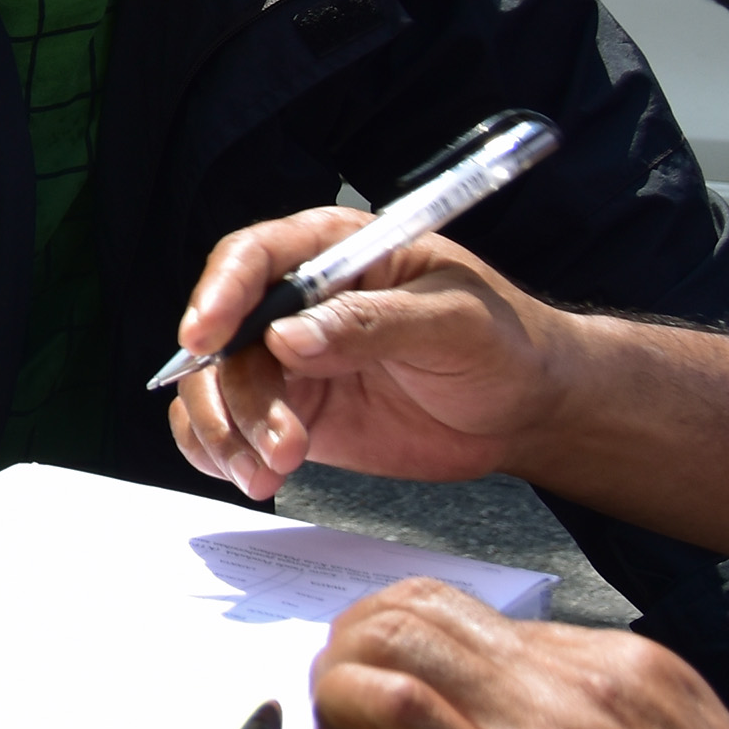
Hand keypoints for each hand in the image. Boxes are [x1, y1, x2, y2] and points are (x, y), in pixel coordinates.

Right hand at [164, 208, 576, 500]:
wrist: (527, 410)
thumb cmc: (505, 345)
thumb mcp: (453, 323)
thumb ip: (371, 324)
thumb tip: (286, 337)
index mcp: (335, 252)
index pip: (253, 257)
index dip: (218, 294)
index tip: (202, 340)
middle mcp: (296, 301)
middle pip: (224, 334)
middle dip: (234, 394)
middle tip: (280, 445)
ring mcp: (288, 359)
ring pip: (216, 385)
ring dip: (227, 432)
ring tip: (268, 474)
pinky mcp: (291, 409)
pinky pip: (228, 424)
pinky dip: (221, 452)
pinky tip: (253, 476)